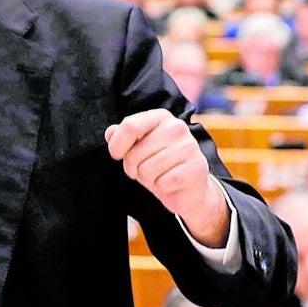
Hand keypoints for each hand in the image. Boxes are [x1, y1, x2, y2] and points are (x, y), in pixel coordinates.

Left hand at [105, 110, 229, 245]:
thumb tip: (111, 132)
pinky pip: (163, 182)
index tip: (117, 155)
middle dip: (133, 168)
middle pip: (134, 153)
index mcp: (160, 117)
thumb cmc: (158, 166)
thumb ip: (122, 137)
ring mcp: (189, 146)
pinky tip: (171, 183)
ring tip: (159, 175)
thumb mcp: (136, 150)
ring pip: (148, 170)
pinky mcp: (197, 167)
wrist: (186, 189)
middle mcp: (177, 127)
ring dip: (148, 179)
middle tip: (145, 170)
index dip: (117, 146)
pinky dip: (162, 187)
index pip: (130, 125)